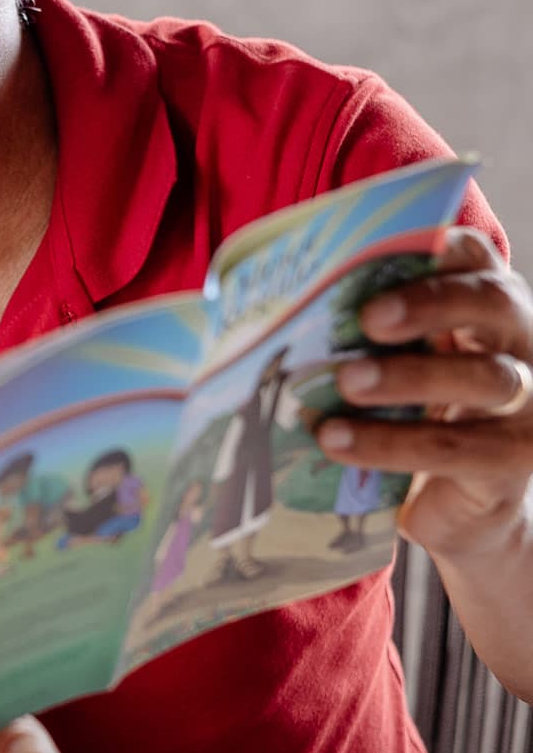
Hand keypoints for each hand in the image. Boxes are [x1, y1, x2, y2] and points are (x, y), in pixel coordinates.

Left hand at [317, 228, 532, 563]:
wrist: (449, 507)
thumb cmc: (404, 415)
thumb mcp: (384, 364)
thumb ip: (353, 330)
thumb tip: (249, 304)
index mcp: (482, 304)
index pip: (473, 257)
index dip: (440, 245)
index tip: (387, 245)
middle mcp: (520, 343)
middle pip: (494, 304)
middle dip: (430, 304)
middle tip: (369, 318)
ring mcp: (528, 402)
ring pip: (486, 377)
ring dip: (409, 377)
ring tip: (346, 383)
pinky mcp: (515, 461)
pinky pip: (459, 447)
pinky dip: (392, 443)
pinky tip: (336, 441)